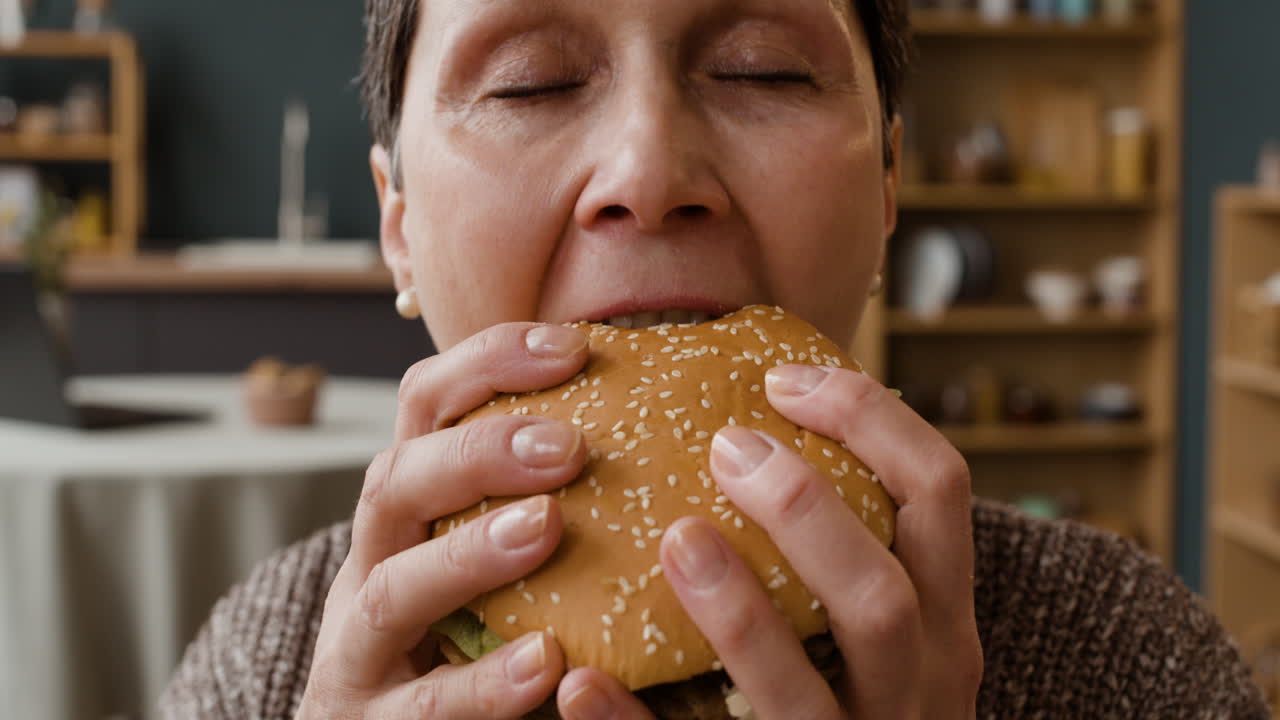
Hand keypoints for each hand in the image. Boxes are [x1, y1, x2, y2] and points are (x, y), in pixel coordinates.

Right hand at [296, 322, 592, 718]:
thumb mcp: (484, 552)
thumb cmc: (457, 633)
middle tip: (566, 446)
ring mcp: (360, 649)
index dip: (488, 364)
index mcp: (408, 507)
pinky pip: (423, 705)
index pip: (425, 406)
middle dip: (476, 454)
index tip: (573, 346)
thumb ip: (538, 494)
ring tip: (545, 527)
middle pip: (393, 482)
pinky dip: (482, 684)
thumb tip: (657, 420)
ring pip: (391, 590)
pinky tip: (547, 661)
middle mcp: (374, 563)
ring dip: (468, 553)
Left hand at [556, 365, 981, 719]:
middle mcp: (915, 695)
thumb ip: (848, 549)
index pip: (940, 492)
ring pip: (801, 691)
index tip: (781, 377)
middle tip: (724, 445)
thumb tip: (751, 415)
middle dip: (805, 510)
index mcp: (942, 624)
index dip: (869, 419)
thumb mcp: (884, 628)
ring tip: (676, 540)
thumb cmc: (850, 696)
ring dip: (738, 614)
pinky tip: (580, 680)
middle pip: (882, 596)